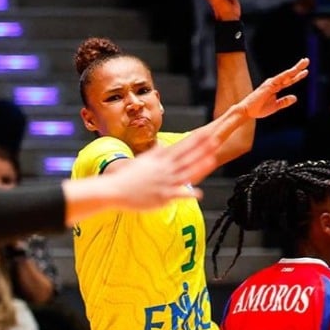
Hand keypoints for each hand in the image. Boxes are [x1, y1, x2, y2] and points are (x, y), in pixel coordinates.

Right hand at [101, 129, 219, 207]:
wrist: (114, 190)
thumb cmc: (127, 177)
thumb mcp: (142, 161)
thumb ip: (154, 153)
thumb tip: (162, 145)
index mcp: (159, 160)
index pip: (180, 148)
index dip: (194, 140)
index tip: (206, 132)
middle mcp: (163, 169)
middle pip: (186, 157)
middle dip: (201, 148)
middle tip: (216, 139)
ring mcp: (163, 183)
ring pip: (185, 173)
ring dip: (199, 166)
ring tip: (212, 159)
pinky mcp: (162, 197)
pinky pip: (177, 195)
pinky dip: (188, 194)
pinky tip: (199, 193)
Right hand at [238, 57, 308, 118]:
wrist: (247, 111)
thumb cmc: (258, 109)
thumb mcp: (275, 106)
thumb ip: (284, 101)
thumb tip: (295, 97)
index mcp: (275, 88)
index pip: (289, 81)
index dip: (297, 76)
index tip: (306, 71)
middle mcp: (274, 83)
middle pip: (289, 75)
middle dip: (298, 68)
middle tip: (306, 60)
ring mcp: (271, 83)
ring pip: (286, 74)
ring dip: (295, 68)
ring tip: (304, 62)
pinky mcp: (268, 85)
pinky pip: (280, 78)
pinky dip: (287, 74)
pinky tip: (293, 71)